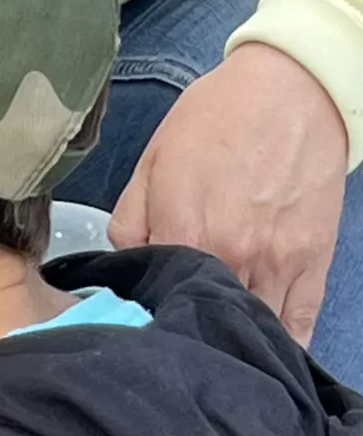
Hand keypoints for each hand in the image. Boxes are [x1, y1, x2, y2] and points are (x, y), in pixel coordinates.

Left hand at [110, 44, 347, 345]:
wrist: (292, 90)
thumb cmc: (218, 120)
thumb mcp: (152, 162)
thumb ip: (130, 224)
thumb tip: (121, 270)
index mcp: (186, 234)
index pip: (153, 304)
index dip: (141, 314)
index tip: (137, 317)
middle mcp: (235, 259)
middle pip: (204, 326)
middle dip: (185, 332)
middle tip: (173, 329)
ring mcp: (280, 267)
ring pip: (251, 334)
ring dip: (229, 340)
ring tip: (211, 337)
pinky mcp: (315, 266)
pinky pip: (298, 329)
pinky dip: (278, 345)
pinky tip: (255, 345)